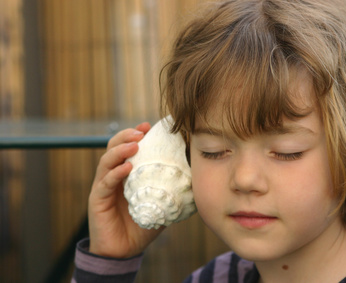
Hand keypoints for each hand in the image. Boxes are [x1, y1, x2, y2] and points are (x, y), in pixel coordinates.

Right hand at [88, 122, 164, 257]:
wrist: (123, 251)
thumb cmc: (141, 226)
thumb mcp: (160, 205)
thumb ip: (171, 191)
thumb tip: (195, 179)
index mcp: (126, 174)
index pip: (128, 148)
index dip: (136, 134)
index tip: (149, 126)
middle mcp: (112, 176)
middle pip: (114, 147)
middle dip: (126, 135)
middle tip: (141, 131)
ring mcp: (103, 186)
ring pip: (107, 161)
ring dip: (120, 149)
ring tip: (135, 143)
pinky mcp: (97, 199)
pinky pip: (105, 182)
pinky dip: (115, 173)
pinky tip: (127, 167)